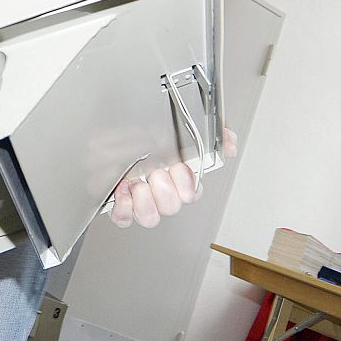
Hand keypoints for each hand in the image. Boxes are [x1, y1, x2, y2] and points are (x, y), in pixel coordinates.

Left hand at [109, 127, 235, 228]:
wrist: (110, 124)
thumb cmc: (145, 126)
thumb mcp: (182, 121)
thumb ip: (212, 130)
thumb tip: (229, 144)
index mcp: (178, 175)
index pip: (192, 193)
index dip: (187, 185)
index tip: (178, 168)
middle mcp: (161, 189)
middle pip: (172, 207)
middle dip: (164, 190)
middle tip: (155, 172)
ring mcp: (141, 198)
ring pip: (150, 219)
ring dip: (144, 201)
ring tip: (137, 183)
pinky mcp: (120, 203)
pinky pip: (125, 219)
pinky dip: (124, 208)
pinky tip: (123, 190)